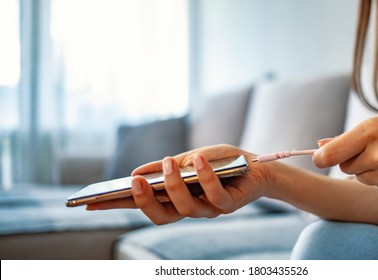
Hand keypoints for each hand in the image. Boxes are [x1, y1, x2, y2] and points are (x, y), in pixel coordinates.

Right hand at [87, 145, 272, 224]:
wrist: (256, 165)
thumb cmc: (221, 163)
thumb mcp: (187, 160)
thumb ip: (164, 168)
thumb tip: (134, 172)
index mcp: (176, 198)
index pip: (143, 205)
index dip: (118, 205)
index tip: (90, 202)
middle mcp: (190, 208)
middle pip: (161, 216)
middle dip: (145, 201)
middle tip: (134, 181)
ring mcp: (209, 209)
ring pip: (186, 209)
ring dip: (174, 185)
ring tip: (169, 162)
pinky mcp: (229, 205)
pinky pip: (215, 196)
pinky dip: (205, 177)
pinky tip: (198, 159)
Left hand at [313, 115, 377, 201]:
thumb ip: (350, 137)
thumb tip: (321, 145)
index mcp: (372, 131)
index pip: (330, 154)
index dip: (320, 158)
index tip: (319, 158)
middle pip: (344, 167)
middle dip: (353, 161)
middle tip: (375, 152)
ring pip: (361, 179)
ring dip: (370, 171)